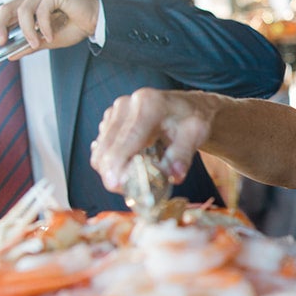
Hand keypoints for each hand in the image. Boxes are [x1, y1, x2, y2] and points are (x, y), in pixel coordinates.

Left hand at [0, 0, 99, 53]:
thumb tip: (10, 54)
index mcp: (30, 3)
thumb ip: (28, 45)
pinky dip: (43, 26)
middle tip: (1, 42)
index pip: (7, 12)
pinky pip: (41, 10)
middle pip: (7, 8)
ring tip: (37, 44)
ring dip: (28, 31)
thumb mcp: (46, 41)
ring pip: (24, 11)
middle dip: (0, 26)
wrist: (96, 23)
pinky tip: (50, 36)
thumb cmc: (73, 28)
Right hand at [90, 88, 207, 192]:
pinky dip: (110, 162)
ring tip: (135, 176)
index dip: (117, 164)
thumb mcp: (195, 135)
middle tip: (132, 190)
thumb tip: (174, 175)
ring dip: (111, 169)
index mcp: (148, 105)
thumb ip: (183, 155)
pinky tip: (129, 164)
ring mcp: (114, 112)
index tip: (117, 185)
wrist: (184, 106)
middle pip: (107, 147)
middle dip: (114, 173)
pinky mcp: (109, 120)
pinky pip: (101, 148)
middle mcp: (126, 105)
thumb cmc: (191, 120)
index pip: (126, 139)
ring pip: (100, 150)